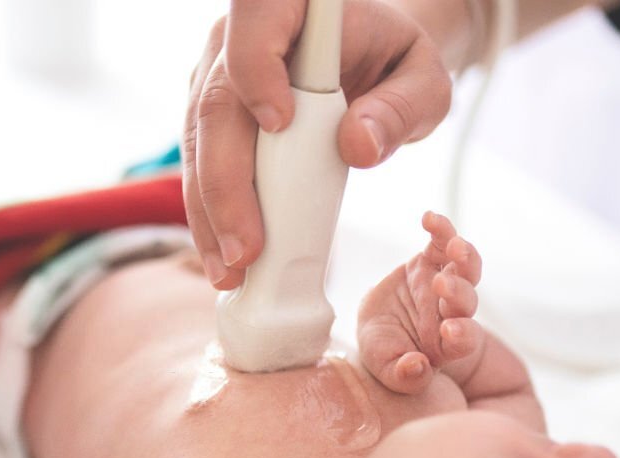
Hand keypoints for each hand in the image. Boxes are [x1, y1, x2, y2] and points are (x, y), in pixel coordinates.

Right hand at [184, 0, 451, 289]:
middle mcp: (236, 39)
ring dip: (210, 214)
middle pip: (216, 106)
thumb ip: (400, 107)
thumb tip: (358, 147)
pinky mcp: (209, 123)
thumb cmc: (394, 62)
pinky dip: (211, 218)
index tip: (279, 122)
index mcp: (289, 4)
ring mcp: (214, 81)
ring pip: (197, 147)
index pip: (255, 23)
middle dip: (226, 185)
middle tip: (246, 248)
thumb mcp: (422, 80)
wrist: (369, 61)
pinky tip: (224, 259)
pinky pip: (200, 170)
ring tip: (231, 269)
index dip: (256, 68)